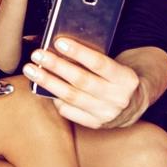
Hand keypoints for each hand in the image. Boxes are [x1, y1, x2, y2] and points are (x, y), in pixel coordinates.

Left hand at [22, 37, 141, 128]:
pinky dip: (55, 99)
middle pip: (81, 80)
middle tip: (38, 55)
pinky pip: (69, 111)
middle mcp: (118, 98)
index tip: (59, 42)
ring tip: (31, 70)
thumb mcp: (116, 64)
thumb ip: (96, 56)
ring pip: (71, 97)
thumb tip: (62, 44)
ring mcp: (106, 114)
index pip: (100, 63)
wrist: (135, 102)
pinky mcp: (95, 124)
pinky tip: (43, 89)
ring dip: (48, 82)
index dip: (79, 52)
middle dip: (56, 66)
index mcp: (126, 78)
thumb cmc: (119, 76)